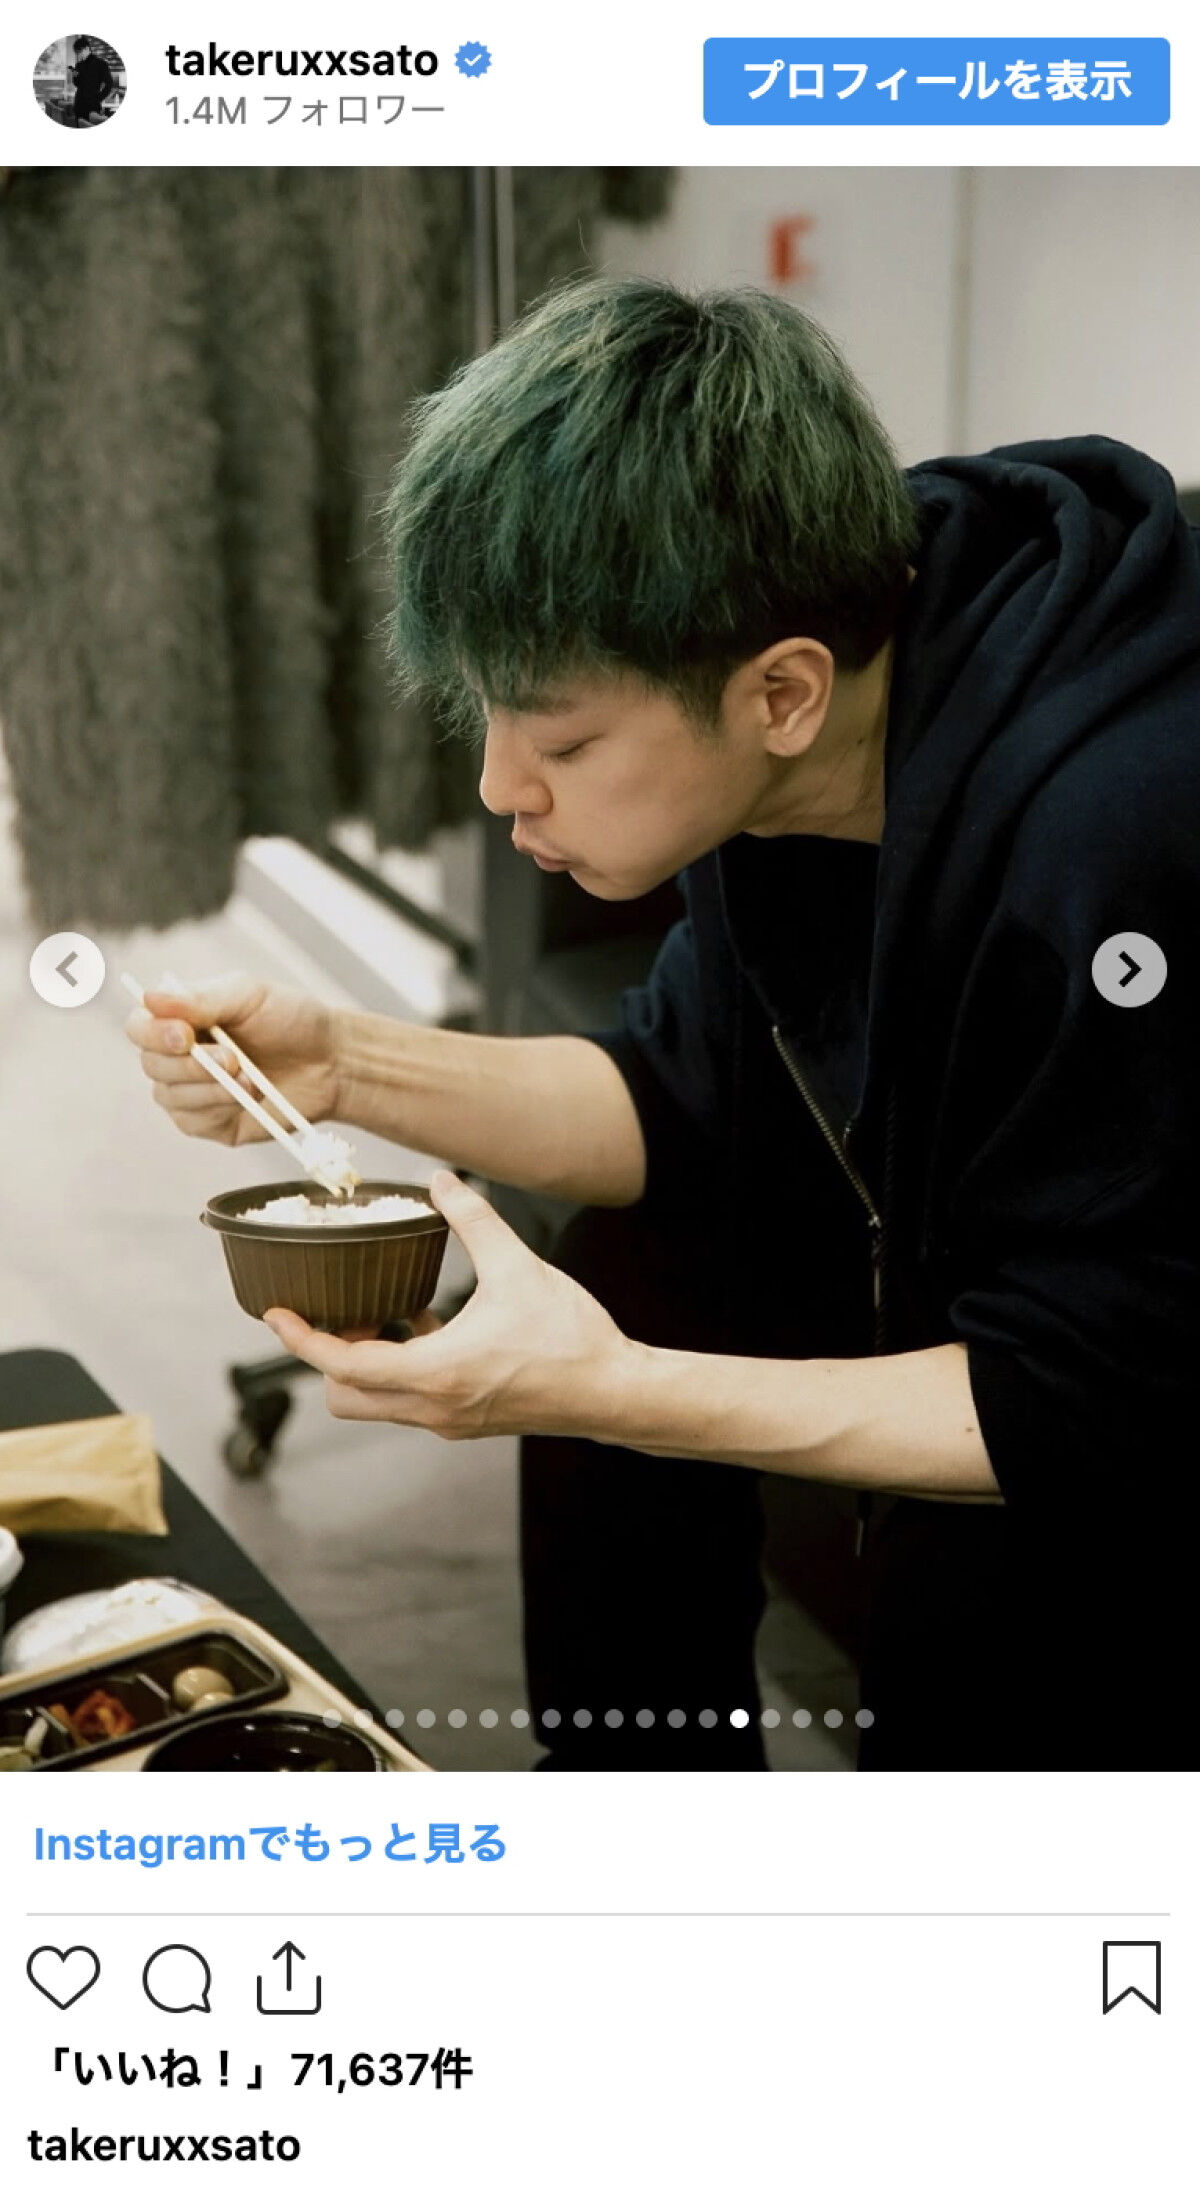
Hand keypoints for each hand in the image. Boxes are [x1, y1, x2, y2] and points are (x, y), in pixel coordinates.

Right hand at [125, 974, 340, 1146]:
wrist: (332, 1060)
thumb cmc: (291, 1019)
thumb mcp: (248, 995)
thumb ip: (200, 998)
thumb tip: (149, 997)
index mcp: (181, 1019)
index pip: (139, 1028)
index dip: (153, 1034)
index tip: (185, 1035)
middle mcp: (178, 1057)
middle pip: (151, 1066)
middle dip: (192, 1065)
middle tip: (234, 1059)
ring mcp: (192, 1093)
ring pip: (170, 1097)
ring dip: (210, 1088)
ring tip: (251, 1078)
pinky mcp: (211, 1124)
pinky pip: (192, 1122)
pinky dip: (218, 1108)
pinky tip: (248, 1097)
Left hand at [263, 1172, 633, 1439]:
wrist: (613, 1391)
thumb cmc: (570, 1338)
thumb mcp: (517, 1267)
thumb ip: (474, 1219)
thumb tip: (443, 1181)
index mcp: (435, 1372)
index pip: (343, 1364)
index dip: (301, 1339)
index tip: (278, 1315)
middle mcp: (432, 1406)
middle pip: (344, 1395)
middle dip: (330, 1355)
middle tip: (348, 1308)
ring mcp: (447, 1420)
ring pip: (375, 1402)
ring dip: (365, 1361)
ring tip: (385, 1312)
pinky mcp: (465, 1420)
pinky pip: (408, 1400)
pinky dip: (399, 1367)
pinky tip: (426, 1325)